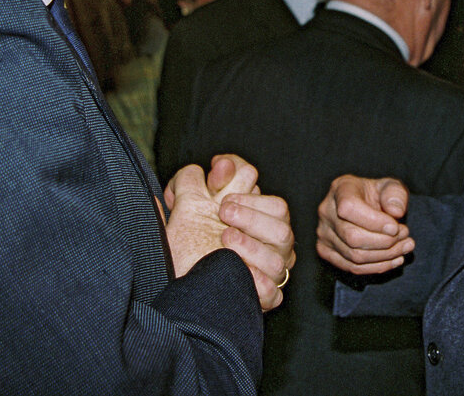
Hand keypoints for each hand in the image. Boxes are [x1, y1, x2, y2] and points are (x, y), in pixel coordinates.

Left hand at [164, 155, 294, 311]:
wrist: (181, 285)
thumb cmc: (187, 243)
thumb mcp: (187, 208)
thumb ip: (198, 180)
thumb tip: (220, 164)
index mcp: (262, 223)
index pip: (276, 205)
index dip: (251, 197)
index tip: (221, 198)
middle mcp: (271, 247)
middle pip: (282, 227)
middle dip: (252, 217)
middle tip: (223, 214)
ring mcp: (270, 273)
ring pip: (279, 261)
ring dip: (251, 248)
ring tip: (224, 241)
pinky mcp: (262, 299)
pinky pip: (273, 294)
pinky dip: (259, 285)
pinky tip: (241, 274)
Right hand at [316, 175, 412, 274]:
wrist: (369, 206)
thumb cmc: (379, 195)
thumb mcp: (391, 186)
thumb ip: (395, 194)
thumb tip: (396, 212)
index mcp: (340, 189)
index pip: (349, 208)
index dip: (374, 222)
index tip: (396, 226)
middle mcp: (326, 211)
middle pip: (352, 237)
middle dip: (385, 242)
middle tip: (405, 236)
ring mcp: (324, 234)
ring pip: (354, 256)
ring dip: (385, 256)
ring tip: (405, 247)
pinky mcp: (326, 251)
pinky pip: (352, 267)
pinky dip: (377, 266)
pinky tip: (395, 259)